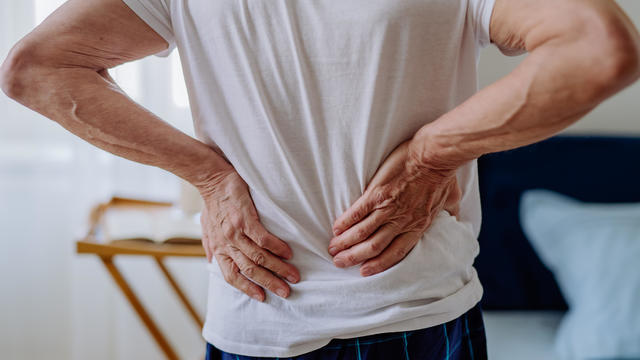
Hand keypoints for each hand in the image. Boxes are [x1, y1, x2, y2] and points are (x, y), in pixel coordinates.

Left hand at [199, 169, 299, 301]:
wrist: (212, 179)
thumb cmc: (211, 204)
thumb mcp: (206, 229)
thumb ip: (211, 246)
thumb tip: (212, 261)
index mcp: (219, 249)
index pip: (232, 275)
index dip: (247, 288)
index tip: (262, 297)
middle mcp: (227, 244)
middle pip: (249, 270)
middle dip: (269, 283)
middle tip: (286, 292)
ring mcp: (236, 232)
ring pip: (259, 257)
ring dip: (278, 268)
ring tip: (293, 275)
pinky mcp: (245, 219)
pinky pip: (263, 239)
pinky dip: (277, 248)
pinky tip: (288, 253)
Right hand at [328, 139, 460, 275]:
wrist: (434, 155)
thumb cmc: (443, 174)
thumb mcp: (451, 198)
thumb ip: (450, 212)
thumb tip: (456, 217)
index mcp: (418, 225)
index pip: (396, 253)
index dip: (378, 265)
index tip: (364, 271)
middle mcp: (401, 222)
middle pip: (374, 247)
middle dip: (354, 257)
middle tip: (339, 263)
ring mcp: (387, 208)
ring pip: (363, 233)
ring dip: (346, 243)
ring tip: (333, 248)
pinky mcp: (376, 194)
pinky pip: (357, 213)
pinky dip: (345, 223)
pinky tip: (336, 228)